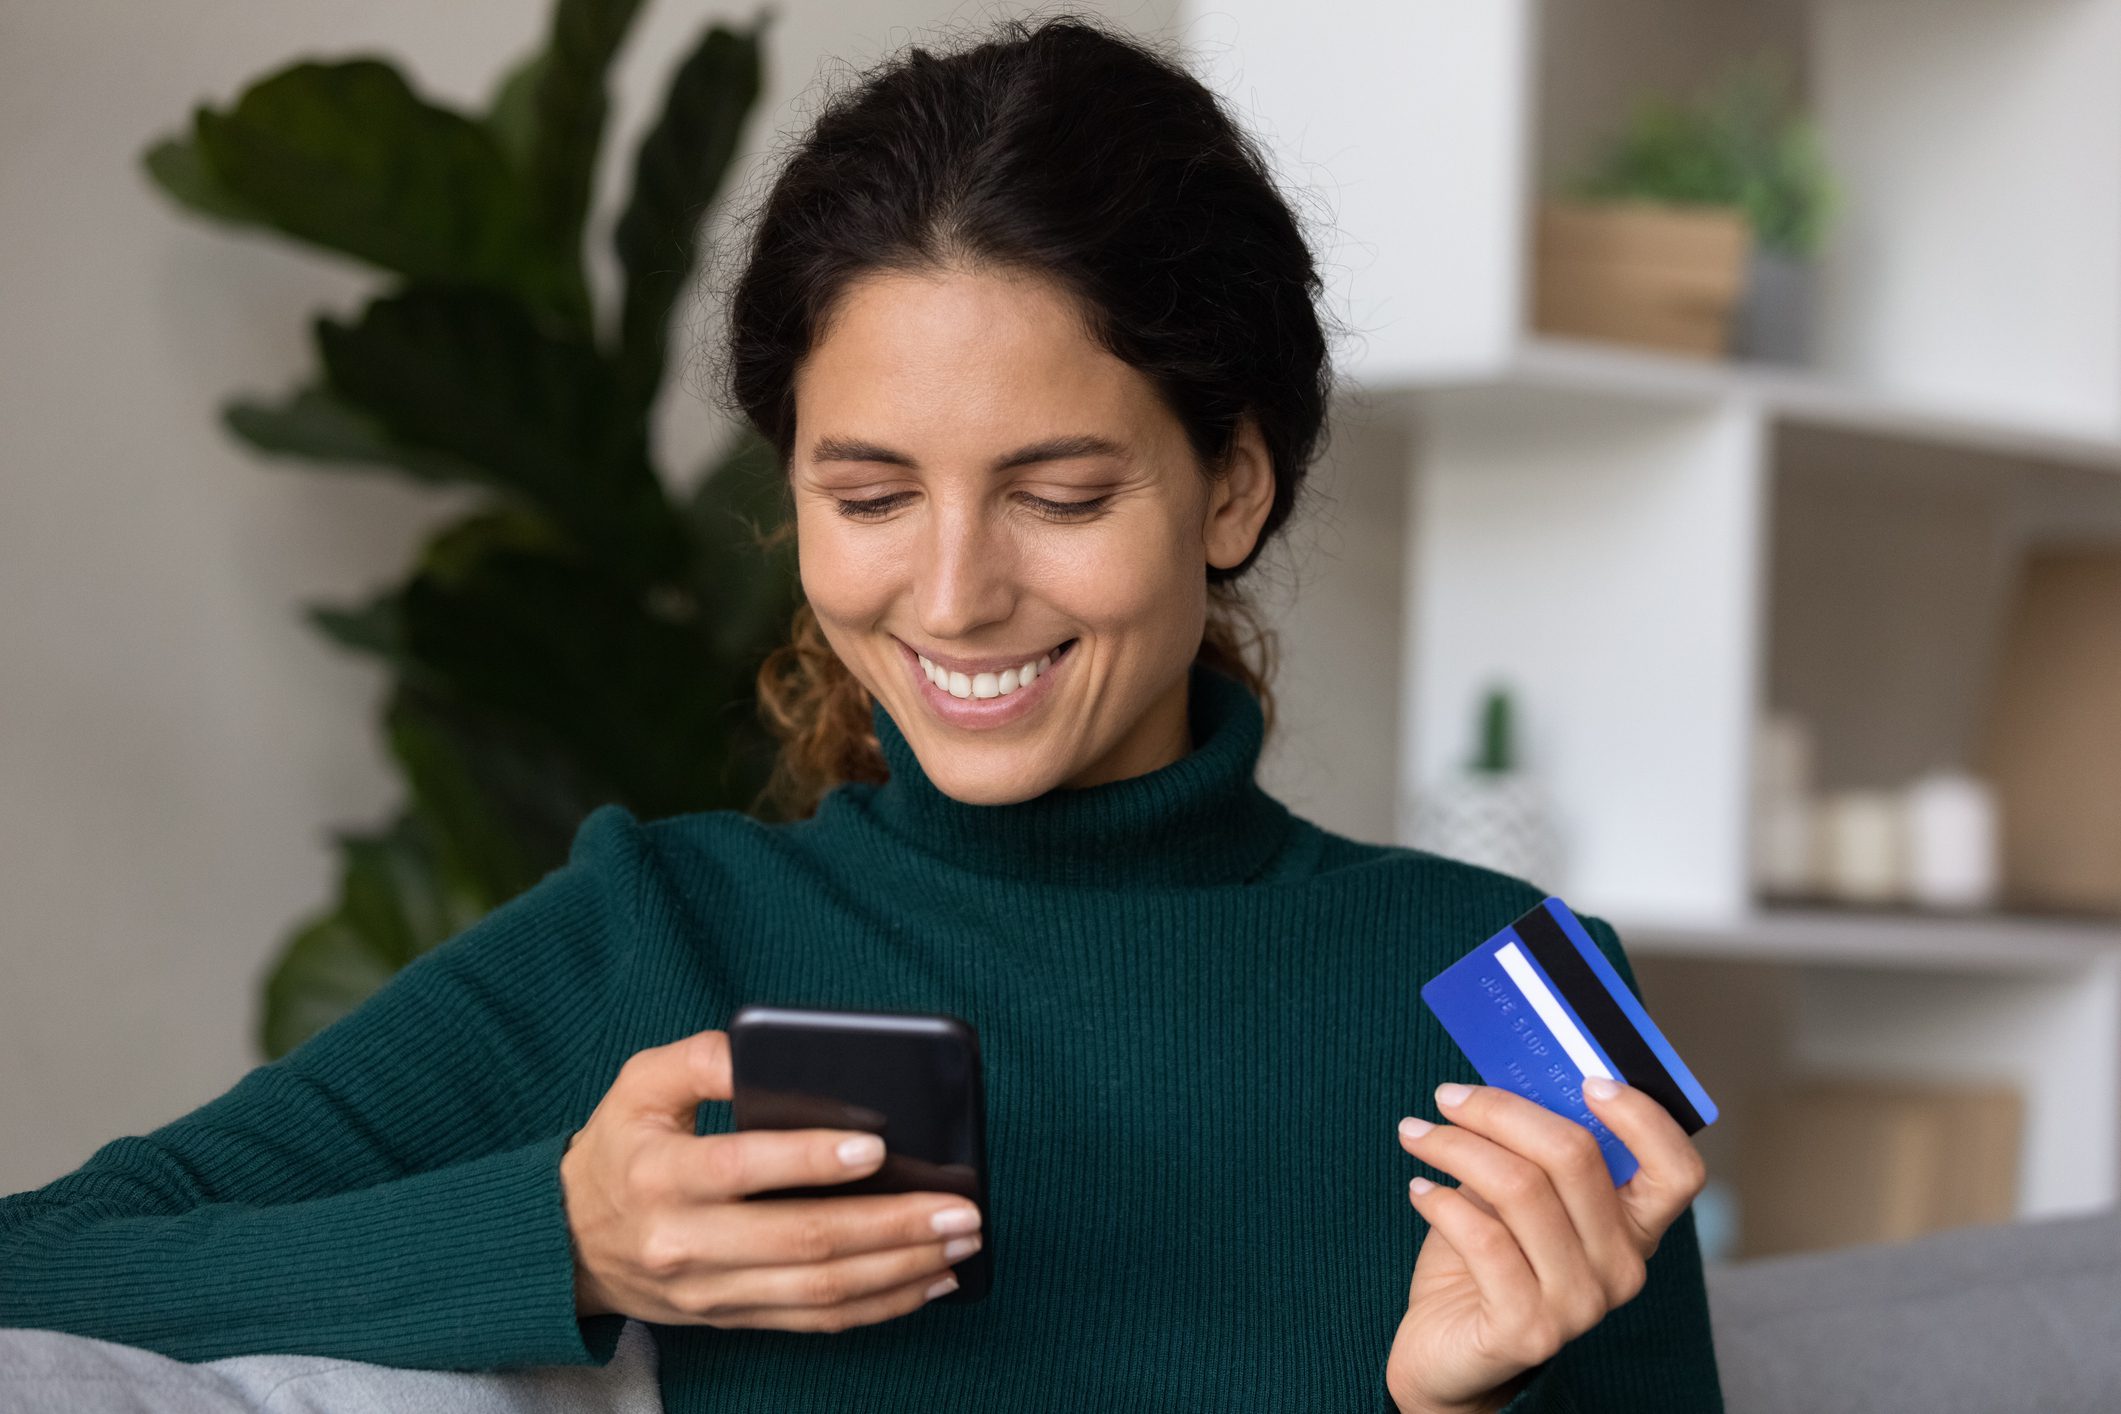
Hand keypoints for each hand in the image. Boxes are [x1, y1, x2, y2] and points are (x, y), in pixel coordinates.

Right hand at [559, 1028, 983, 1330]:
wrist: (567, 1242)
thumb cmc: (622, 1148)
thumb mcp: (640, 1084)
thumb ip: (702, 1059)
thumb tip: (761, 1051)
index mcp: (662, 1176)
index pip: (744, 1169)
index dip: (812, 1160)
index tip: (877, 1148)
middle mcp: (687, 1244)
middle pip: (803, 1241)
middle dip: (892, 1227)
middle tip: (960, 1208)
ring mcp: (712, 1291)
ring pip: (820, 1291)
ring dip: (901, 1270)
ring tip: (960, 1244)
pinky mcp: (733, 1318)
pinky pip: (815, 1322)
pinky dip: (880, 1307)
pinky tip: (929, 1282)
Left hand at [1383, 1078, 1706, 1413]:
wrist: (1446, 1351)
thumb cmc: (1485, 1258)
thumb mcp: (1517, 1194)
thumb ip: (1531, 1146)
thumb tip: (1510, 1072)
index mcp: (1635, 1227)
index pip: (1678, 1171)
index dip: (1642, 1117)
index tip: (1586, 1078)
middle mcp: (1622, 1269)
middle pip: (1575, 1156)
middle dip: (1501, 1110)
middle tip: (1447, 1095)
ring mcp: (1580, 1304)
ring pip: (1520, 1187)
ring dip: (1455, 1147)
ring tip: (1417, 1134)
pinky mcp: (1529, 1330)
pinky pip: (1483, 1238)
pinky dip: (1440, 1201)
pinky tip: (1419, 1189)